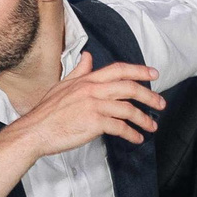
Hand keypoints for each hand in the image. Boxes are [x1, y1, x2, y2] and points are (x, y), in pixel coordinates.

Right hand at [4, 53, 162, 159]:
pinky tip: (136, 138)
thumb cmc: (47, 112)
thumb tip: (88, 57)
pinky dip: (131, 134)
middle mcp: (92, 89)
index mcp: (87, 80)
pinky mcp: (93, 122)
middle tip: (160, 103)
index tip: (153, 73)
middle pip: (129, 87)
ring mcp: (93, 105)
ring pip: (128, 109)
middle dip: (149, 95)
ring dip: (144, 119)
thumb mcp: (62, 85)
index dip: (139, 70)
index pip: (119, 70)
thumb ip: (79, 71)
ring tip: (151, 126)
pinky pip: (120, 127)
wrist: (35, 131)